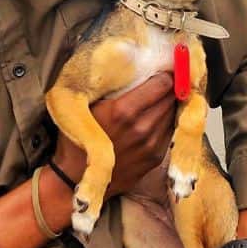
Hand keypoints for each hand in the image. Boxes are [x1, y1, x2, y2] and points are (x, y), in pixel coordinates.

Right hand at [52, 74, 175, 196]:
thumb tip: (135, 68)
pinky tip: (157, 118)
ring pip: (173, 115)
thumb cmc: (78, 137)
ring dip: (169, 106)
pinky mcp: (154, 159)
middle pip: (170, 98)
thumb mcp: (88, 105)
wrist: (74, 179)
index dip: (165, 75)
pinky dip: (167, 123)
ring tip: (161, 99)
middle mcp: (141, 128)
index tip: (164, 70)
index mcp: (123, 110)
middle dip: (169, 88)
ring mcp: (150, 145)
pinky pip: (170, 133)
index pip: (162, 84)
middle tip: (165, 81)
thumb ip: (113, 89)